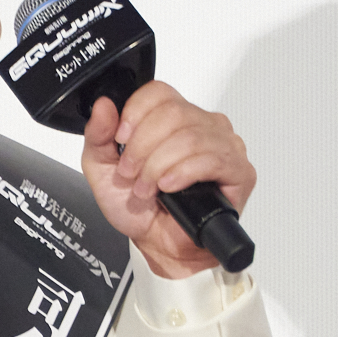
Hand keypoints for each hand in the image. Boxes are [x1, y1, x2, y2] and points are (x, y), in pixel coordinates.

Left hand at [82, 82, 255, 277]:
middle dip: (143, 148)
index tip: (122, 139)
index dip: (135, 113)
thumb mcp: (103, 170)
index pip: (159, 92)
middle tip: (132, 174)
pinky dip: (183, 173)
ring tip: (149, 188)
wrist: (158, 244)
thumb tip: (104, 105)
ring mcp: (223, 145)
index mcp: (172, 118)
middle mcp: (201, 125)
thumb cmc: (139, 207)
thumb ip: (98, 136)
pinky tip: (170, 186)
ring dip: (159, 166)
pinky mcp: (238, 170)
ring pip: (190, 137)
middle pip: (173, 113)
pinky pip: (212, 159)